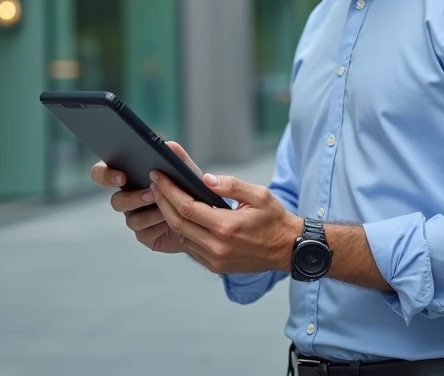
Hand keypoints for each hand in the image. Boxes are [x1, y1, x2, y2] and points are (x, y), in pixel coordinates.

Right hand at [90, 141, 201, 254]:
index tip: (122, 176)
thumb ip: (178, 156)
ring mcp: (134, 218)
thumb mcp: (187, 171)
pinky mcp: (144, 235)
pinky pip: (144, 232)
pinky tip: (169, 219)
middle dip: (130, 198)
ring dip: (149, 211)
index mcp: (130, 177)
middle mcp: (128, 198)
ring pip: (131, 218)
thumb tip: (168, 145)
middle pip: (114, 201)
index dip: (105, 175)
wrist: (202, 217)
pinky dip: (158, 225)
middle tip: (150, 193)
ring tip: (165, 205)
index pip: (102, 172)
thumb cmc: (188, 189)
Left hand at [150, 168, 300, 274]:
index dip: (169, 191)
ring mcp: (215, 259)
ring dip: (168, 217)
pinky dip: (182, 231)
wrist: (289, 249)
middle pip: (177, 222)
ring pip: (181, 236)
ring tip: (163, 197)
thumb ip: (231, 185)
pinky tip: (179, 217)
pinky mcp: (216, 267)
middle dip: (162, 201)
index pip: (186, 207)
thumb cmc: (275, 219)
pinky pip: (191, 248)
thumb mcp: (259, 195)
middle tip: (154, 184)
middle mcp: (217, 246)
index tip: (158, 177)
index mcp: (226, 227)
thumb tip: (205, 178)